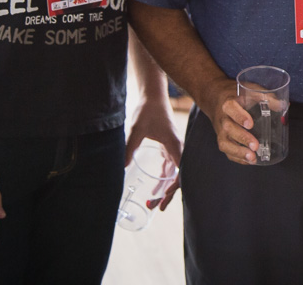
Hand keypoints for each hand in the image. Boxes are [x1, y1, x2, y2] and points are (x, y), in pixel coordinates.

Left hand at [125, 94, 183, 209]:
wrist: (153, 94)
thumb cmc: (148, 110)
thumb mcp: (137, 129)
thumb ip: (130, 147)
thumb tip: (122, 167)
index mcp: (175, 146)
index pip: (180, 172)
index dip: (173, 188)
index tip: (162, 198)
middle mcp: (177, 148)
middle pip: (177, 176)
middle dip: (168, 193)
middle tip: (156, 207)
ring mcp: (173, 147)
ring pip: (174, 172)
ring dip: (166, 187)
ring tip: (155, 201)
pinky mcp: (168, 144)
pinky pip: (170, 165)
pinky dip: (165, 177)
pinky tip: (158, 185)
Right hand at [202, 77, 261, 165]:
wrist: (215, 98)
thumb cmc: (235, 95)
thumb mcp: (249, 90)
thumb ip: (266, 96)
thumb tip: (283, 106)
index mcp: (228, 103)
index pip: (231, 109)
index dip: (239, 117)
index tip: (250, 124)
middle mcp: (223, 118)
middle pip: (229, 129)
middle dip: (242, 138)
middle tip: (255, 146)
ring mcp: (221, 131)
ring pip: (225, 143)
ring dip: (238, 152)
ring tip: (252, 158)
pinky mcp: (222, 139)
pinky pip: (227, 150)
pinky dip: (237, 158)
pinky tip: (249, 161)